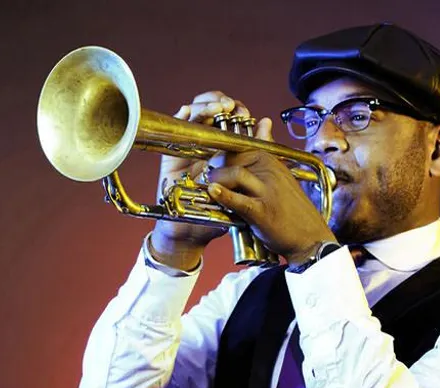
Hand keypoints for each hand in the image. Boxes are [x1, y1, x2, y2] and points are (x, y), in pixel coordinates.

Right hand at [151, 91, 259, 270]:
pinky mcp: (172, 154)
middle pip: (210, 111)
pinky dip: (181, 117)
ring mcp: (188, 148)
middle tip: (229, 107)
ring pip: (194, 116)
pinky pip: (174, 131)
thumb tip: (267, 122)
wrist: (192, 232)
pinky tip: (188, 112)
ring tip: (214, 109)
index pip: (229, 117)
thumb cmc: (219, 210)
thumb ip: (255, 151)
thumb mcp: (242, 181)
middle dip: (219, 102)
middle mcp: (205, 144)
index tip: (243, 112)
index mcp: (224, 148)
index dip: (236, 109)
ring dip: (204, 106)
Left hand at [205, 119, 336, 265]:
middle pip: (232, 159)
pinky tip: (213, 193)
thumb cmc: (291, 208)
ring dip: (215, 180)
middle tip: (203, 178)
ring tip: (206, 188)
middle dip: (213, 167)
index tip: (210, 165)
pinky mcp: (263, 211)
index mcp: (271, 159)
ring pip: (235, 174)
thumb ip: (268, 151)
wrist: (310, 237)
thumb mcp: (281, 174)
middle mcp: (270, 170)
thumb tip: (264, 121)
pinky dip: (224, 196)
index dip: (219, 156)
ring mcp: (267, 190)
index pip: (236, 147)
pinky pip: (240, 200)